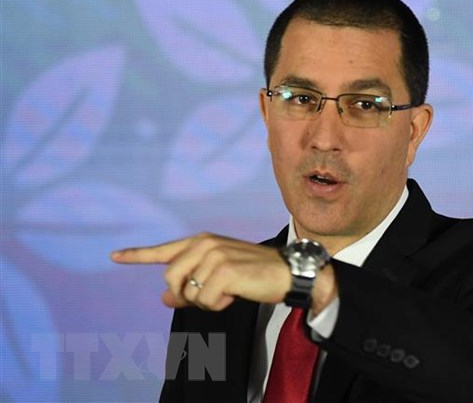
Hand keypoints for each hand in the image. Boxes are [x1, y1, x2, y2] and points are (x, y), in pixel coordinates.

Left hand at [111, 233, 290, 310]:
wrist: (286, 271)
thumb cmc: (252, 273)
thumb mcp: (218, 276)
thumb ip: (189, 284)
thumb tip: (164, 300)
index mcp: (201, 241)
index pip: (164, 250)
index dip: (137, 255)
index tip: (114, 256)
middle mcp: (204, 244)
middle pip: (171, 281)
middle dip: (187, 296)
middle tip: (212, 295)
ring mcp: (214, 255)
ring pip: (189, 294)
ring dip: (208, 301)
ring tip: (230, 290)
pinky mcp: (224, 271)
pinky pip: (207, 302)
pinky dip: (220, 305)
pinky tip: (237, 292)